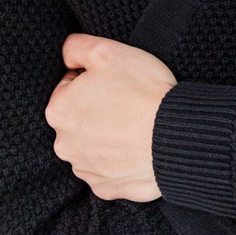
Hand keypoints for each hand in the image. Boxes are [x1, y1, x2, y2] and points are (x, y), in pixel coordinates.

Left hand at [45, 33, 176, 202]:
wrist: (176, 136)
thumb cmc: (143, 92)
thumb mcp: (108, 51)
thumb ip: (77, 47)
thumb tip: (67, 55)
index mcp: (59, 109)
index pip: (70, 86)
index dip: (94, 79)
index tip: (116, 81)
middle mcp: (65, 144)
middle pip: (79, 117)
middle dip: (98, 108)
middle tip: (127, 100)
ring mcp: (86, 169)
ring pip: (93, 144)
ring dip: (108, 135)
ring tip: (136, 124)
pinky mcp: (106, 187)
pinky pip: (109, 168)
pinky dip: (121, 158)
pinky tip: (138, 145)